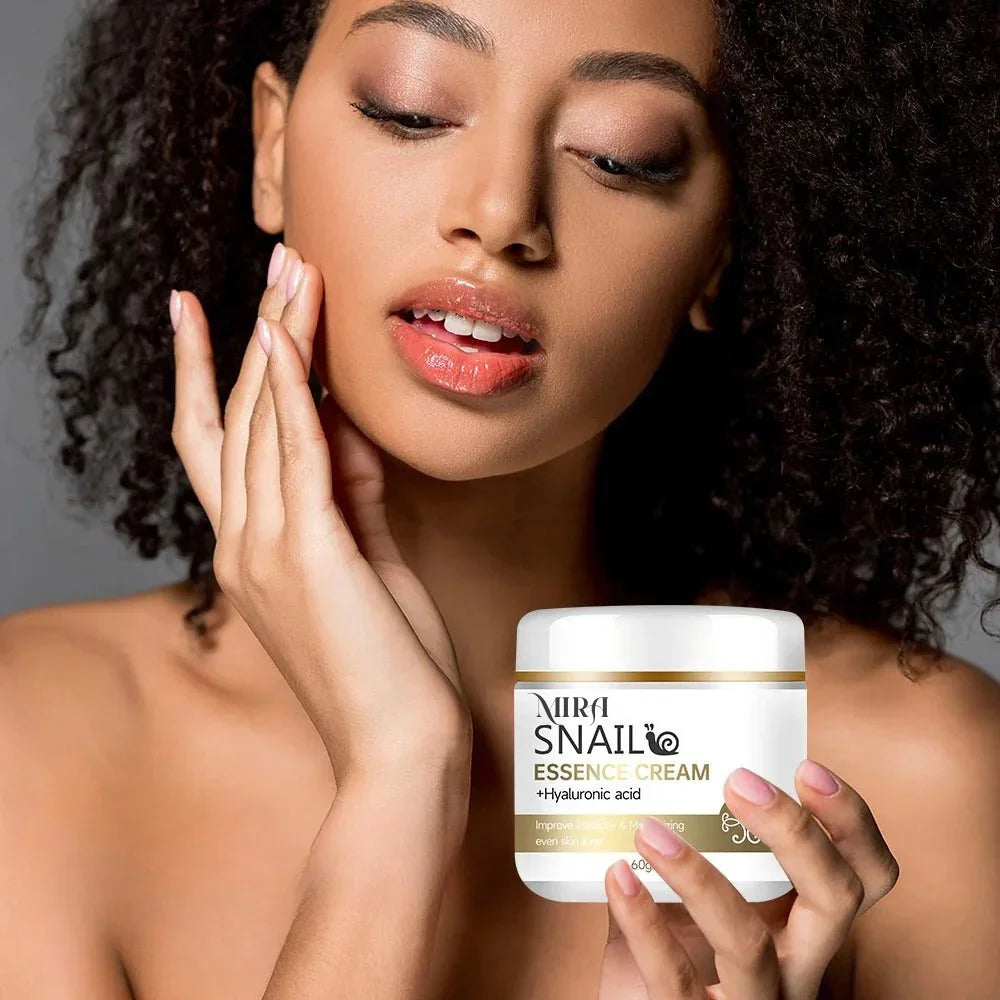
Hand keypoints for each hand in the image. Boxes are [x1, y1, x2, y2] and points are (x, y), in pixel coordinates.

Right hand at [169, 242, 471, 786]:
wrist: (399, 749)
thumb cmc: (387, 667)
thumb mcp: (367, 564)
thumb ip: (352, 498)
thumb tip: (352, 434)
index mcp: (253, 550)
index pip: (215, 443)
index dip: (205, 373)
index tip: (202, 315)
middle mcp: (243, 543)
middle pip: (235, 413)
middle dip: (256, 330)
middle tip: (279, 262)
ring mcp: (267, 548)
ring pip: (259, 419)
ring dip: (278, 338)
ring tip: (294, 271)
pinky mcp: (309, 553)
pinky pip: (293, 454)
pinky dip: (290, 392)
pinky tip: (291, 340)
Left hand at [597, 759, 899, 998]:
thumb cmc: (671, 961)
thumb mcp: (691, 901)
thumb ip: (683, 849)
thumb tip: (648, 771)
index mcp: (802, 925)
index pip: (864, 875)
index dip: (852, 823)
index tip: (807, 769)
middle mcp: (795, 967)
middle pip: (836, 899)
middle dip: (797, 833)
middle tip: (738, 780)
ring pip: (751, 943)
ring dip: (698, 877)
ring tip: (649, 830)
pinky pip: (675, 976)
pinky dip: (643, 922)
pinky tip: (618, 878)